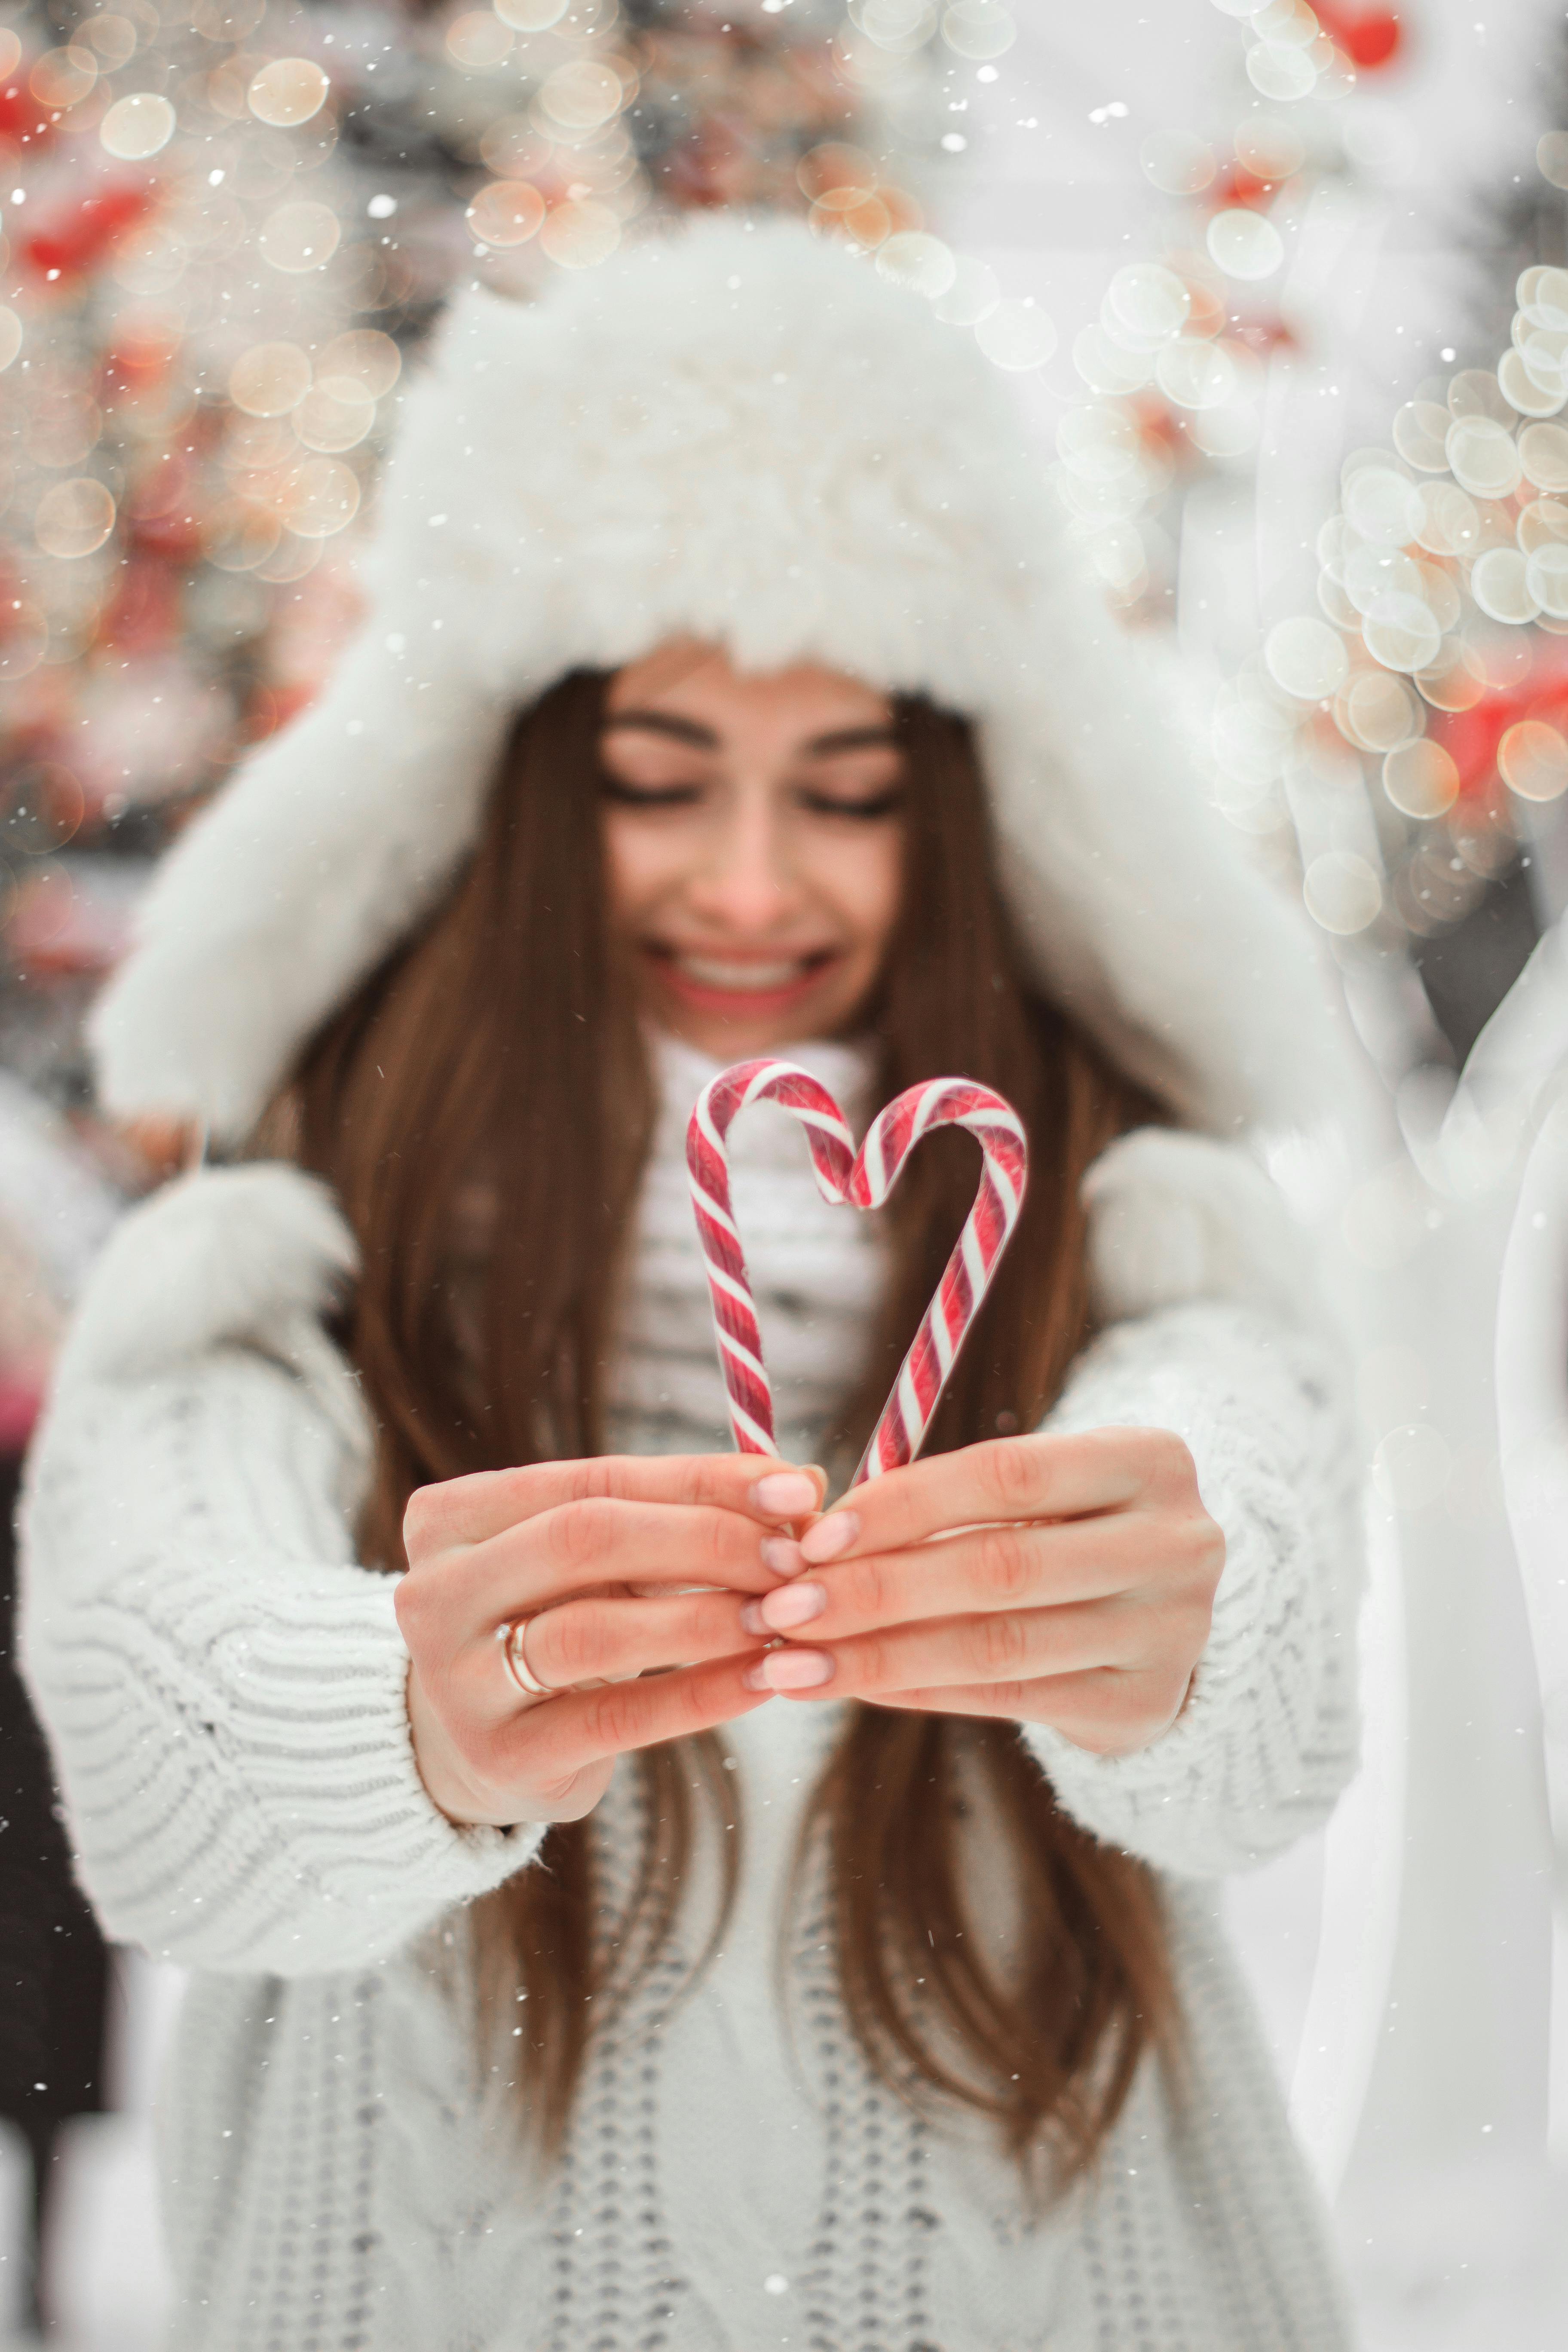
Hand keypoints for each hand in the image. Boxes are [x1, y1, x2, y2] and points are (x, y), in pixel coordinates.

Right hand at [396, 1454, 823, 1827]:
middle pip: (587, 1540)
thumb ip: (680, 1512)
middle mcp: (435, 1590)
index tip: (794, 1489)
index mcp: (452, 1516)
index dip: (701, 1479)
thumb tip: (802, 1481)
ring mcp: (457, 1678)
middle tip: (794, 1559)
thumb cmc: (551, 1619)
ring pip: (596, 1631)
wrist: (471, 1744)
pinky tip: (762, 1680)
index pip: (595, 1477)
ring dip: (705, 1619)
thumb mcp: (593, 1557)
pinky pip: (615, 1719)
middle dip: (706, 1542)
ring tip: (782, 1616)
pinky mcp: (502, 1756)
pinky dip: (698, 1695)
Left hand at [735, 1429, 1223, 1757]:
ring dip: (882, 1656)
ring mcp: (1169, 1631)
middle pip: (999, 1567)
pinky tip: (856, 1686)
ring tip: (795, 1663)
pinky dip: (921, 1691)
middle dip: (877, 1590)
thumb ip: (954, 1499)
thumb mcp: (1043, 1493)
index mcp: (1149, 1461)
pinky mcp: (1143, 1704)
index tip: (815, 1535)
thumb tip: (818, 1535)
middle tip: (784, 1608)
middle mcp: (1174, 1544)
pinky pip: (1009, 1699)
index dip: (904, 1503)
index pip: (1007, 1475)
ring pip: (998, 1644)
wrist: (1172, 1616)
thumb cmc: (1074, 1531)